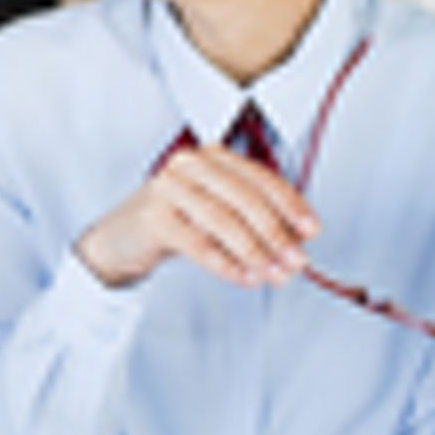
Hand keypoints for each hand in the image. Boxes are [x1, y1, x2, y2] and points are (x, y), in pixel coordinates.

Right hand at [75, 145, 318, 288]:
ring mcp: (168, 187)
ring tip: (273, 274)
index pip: (260, 177)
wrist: (123, 237)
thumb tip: (299, 240)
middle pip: (244, 198)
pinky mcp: (153, 216)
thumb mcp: (220, 213)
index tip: (311, 230)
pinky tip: (244, 277)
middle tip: (296, 261)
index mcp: (214, 157)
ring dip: (254, 251)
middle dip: (276, 233)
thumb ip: (257, 220)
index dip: (291, 204)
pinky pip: (197, 243)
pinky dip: (225, 263)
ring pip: (222, 219)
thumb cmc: (178, 221)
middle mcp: (191, 164)